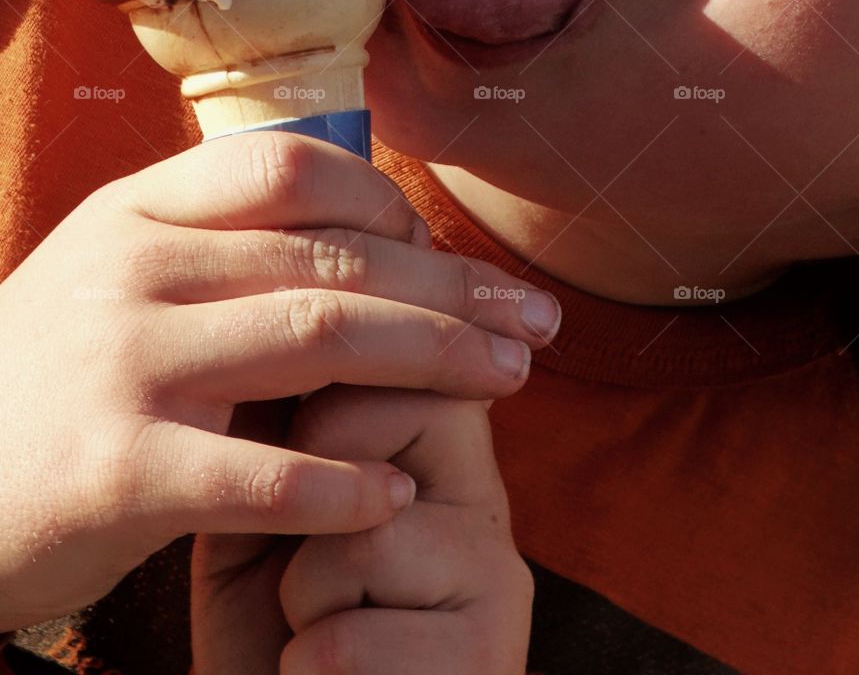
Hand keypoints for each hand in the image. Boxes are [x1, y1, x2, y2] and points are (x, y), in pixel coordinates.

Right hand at [0, 131, 556, 631]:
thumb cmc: (49, 375)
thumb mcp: (115, 274)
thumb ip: (219, 244)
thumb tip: (366, 233)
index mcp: (139, 210)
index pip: (295, 169)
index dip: (390, 204)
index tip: (450, 254)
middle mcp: (134, 267)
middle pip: (332, 257)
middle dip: (451, 289)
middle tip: (533, 319)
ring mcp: (123, 363)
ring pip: (316, 340)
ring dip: (432, 361)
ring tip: (508, 380)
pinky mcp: (117, 471)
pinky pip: (262, 473)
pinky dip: (345, 485)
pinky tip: (399, 495)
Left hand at [192, 387, 533, 674]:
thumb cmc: (271, 618)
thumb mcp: (270, 503)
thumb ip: (290, 417)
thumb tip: (281, 311)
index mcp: (441, 445)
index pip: (398, 354)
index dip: (319, 404)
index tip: (299, 461)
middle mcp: (485, 497)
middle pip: (401, 410)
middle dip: (316, 472)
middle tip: (299, 547)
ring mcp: (496, 578)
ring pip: (368, 536)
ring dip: (300, 592)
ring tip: (312, 624)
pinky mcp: (486, 658)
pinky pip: (350, 642)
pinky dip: (304, 666)